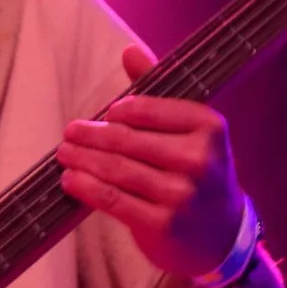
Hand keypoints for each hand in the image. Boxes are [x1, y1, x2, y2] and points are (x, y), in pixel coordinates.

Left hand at [57, 45, 249, 279]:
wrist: (222, 236)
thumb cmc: (201, 174)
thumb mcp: (192, 131)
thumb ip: (160, 90)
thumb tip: (129, 51)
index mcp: (209, 127)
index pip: (149, 109)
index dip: (120, 111)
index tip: (106, 113)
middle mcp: (198, 160)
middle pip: (128, 139)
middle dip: (92, 134)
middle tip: (71, 131)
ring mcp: (180, 195)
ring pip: (116, 169)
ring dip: (83, 159)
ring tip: (64, 153)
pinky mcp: (162, 224)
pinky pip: (113, 199)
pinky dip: (86, 187)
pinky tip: (71, 179)